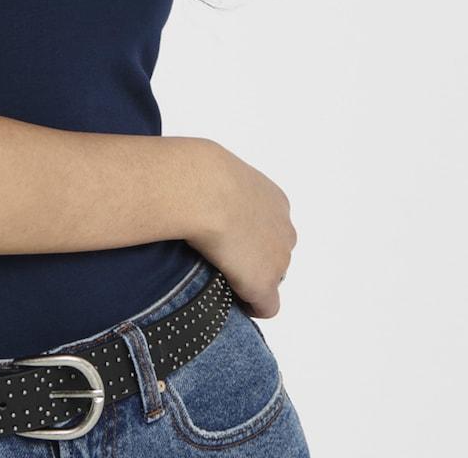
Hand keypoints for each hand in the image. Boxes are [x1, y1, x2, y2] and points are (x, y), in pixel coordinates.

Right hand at [188, 140, 297, 318]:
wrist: (203, 191)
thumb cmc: (200, 173)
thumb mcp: (213, 171)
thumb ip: (216, 184)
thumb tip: (192, 186)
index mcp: (275, 200)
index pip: (269, 227)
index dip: (248, 237)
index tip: (225, 237)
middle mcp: (283, 228)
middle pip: (273, 253)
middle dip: (252, 257)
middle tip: (220, 255)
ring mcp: (278, 257)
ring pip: (269, 277)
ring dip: (249, 278)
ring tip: (218, 274)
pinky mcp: (264, 284)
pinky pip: (265, 306)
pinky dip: (251, 306)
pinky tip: (229, 299)